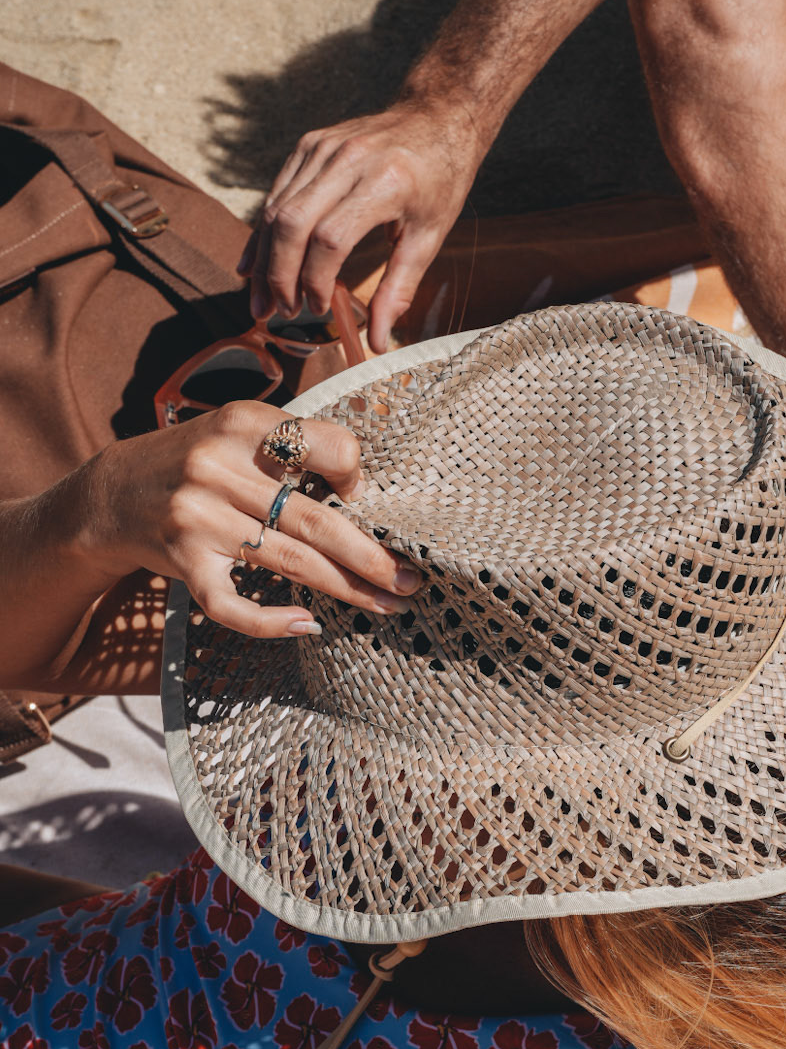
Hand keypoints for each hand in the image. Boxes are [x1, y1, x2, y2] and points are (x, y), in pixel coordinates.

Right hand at [77, 402, 421, 639]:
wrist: (112, 494)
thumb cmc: (199, 463)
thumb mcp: (239, 433)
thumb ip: (294, 448)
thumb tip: (363, 488)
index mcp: (244, 424)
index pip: (327, 445)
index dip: (354, 474)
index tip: (358, 497)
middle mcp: (219, 468)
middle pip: (318, 521)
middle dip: (372, 557)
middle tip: (411, 580)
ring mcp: (198, 518)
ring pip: (291, 563)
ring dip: (347, 590)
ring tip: (386, 605)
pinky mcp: (183, 561)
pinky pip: (232, 605)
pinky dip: (271, 623)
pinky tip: (306, 625)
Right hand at [242, 101, 480, 354]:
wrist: (435, 116)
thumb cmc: (439, 180)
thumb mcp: (430, 236)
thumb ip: (399, 289)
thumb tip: (377, 342)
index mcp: (383, 182)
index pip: (330, 238)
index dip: (315, 280)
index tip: (316, 309)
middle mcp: (346, 159)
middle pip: (292, 223)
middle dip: (279, 274)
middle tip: (279, 312)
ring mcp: (321, 147)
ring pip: (276, 208)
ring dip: (263, 259)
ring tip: (262, 300)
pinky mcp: (307, 145)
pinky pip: (276, 193)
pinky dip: (263, 231)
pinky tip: (254, 264)